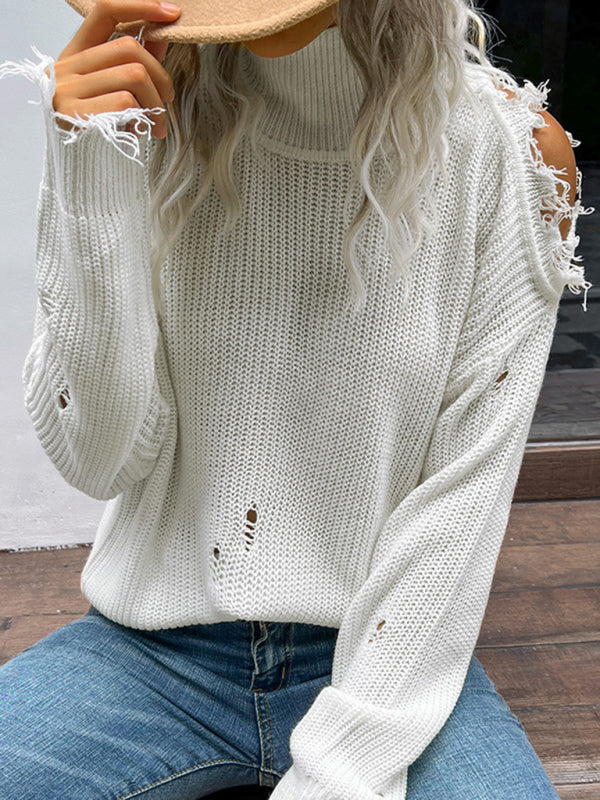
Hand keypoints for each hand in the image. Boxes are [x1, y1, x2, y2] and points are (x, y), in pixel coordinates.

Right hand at [44, 0, 179, 138]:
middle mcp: (67, 67)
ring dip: (156, 103)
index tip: (171, 13)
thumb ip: (132, 63)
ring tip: (158, 125)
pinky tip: (138, 132)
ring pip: (133, 75)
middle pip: (129, 47)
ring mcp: (68, 89)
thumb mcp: (108, 90)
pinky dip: (141, 117)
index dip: (140, 7)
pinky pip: (124, 102)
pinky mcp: (74, 114)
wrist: (70, 167)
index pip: (106, 11)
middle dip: (160, 74)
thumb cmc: (93, 127)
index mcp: (75, 53)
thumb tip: (161, 38)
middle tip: (167, 100)